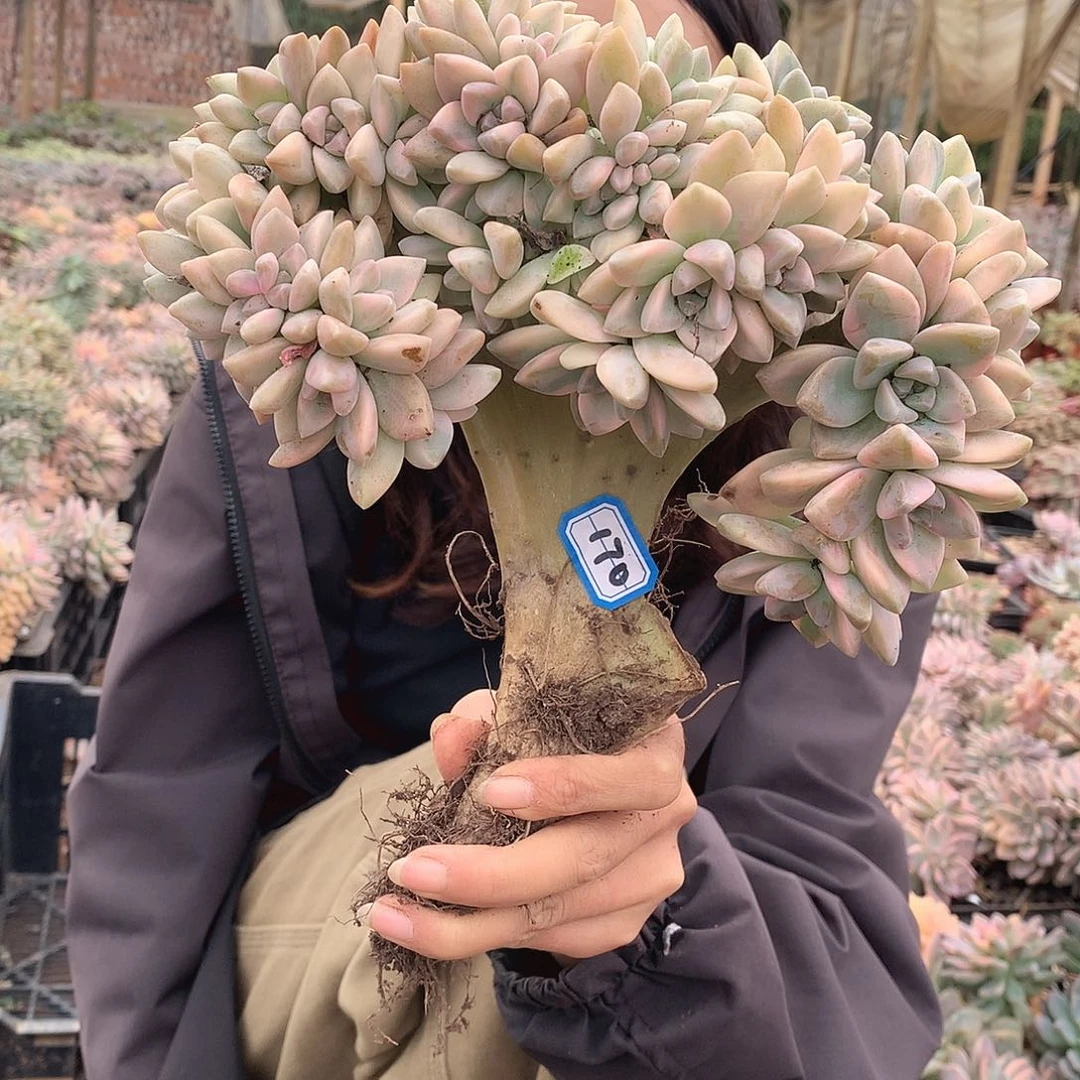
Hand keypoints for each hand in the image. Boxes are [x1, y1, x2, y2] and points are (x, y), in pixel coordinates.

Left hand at [365, 689, 696, 961]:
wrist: (593, 792)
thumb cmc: (557, 737)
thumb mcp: (522, 714)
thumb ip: (485, 720)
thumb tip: (452, 736)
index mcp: (655, 748)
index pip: (632, 777)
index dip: (566, 787)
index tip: (490, 792)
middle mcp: (665, 814)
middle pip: (584, 859)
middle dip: (490, 874)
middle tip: (411, 871)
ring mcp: (650, 875)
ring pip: (558, 913)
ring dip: (468, 923)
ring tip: (396, 914)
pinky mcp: (624, 920)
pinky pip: (553, 938)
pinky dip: (490, 935)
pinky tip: (437, 926)